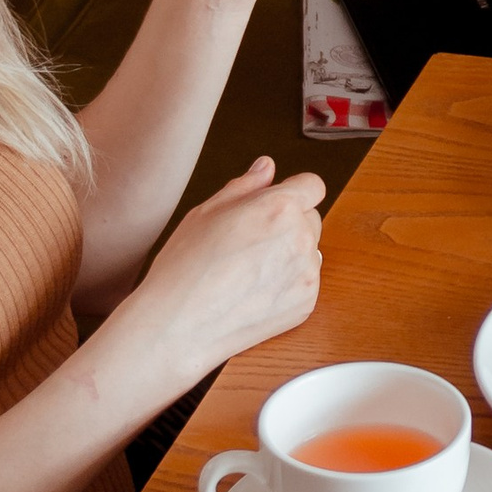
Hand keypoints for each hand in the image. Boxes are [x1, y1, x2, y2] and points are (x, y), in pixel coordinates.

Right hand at [113, 158, 324, 390]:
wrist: (179, 325)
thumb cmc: (184, 268)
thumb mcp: (206, 212)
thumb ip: (244, 186)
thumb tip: (266, 167)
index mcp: (279, 207)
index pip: (313, 186)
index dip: (293, 192)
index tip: (275, 205)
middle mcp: (300, 238)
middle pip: (311, 218)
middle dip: (289, 224)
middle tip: (250, 242)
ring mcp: (307, 273)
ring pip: (309, 251)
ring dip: (289, 254)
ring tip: (248, 270)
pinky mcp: (307, 303)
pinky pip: (306, 282)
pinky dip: (287, 284)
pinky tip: (253, 291)